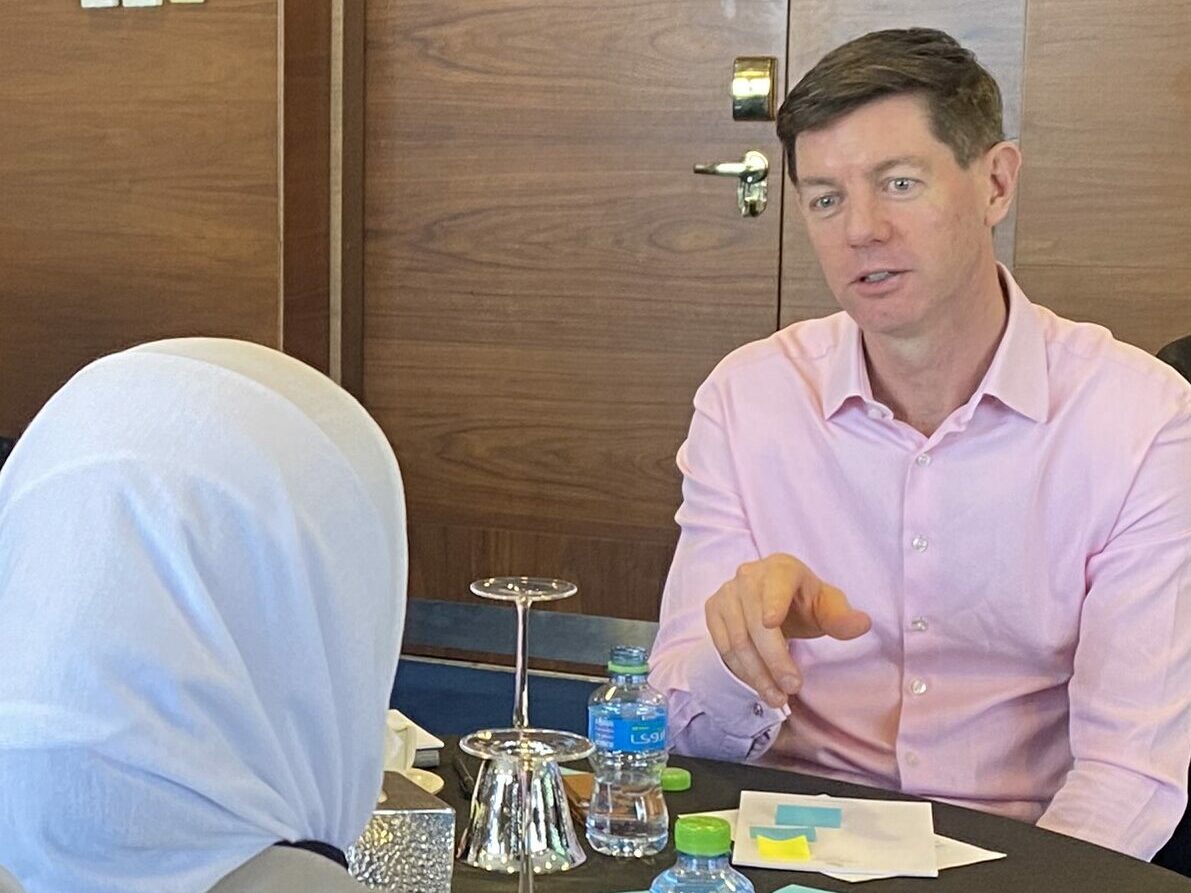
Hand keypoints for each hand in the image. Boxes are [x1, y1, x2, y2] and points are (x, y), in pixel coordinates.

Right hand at [705, 553, 871, 707]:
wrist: (772, 602)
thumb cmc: (804, 604)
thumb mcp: (828, 608)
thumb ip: (843, 618)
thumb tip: (862, 624)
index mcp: (781, 568)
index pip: (776, 584)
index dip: (773, 602)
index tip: (771, 622)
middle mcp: (749, 575)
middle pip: (755, 622)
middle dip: (774, 659)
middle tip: (792, 687)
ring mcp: (727, 592)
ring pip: (737, 639)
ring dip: (756, 673)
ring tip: (777, 697)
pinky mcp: (714, 609)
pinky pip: (723, 646)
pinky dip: (741, 670)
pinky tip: (760, 685)